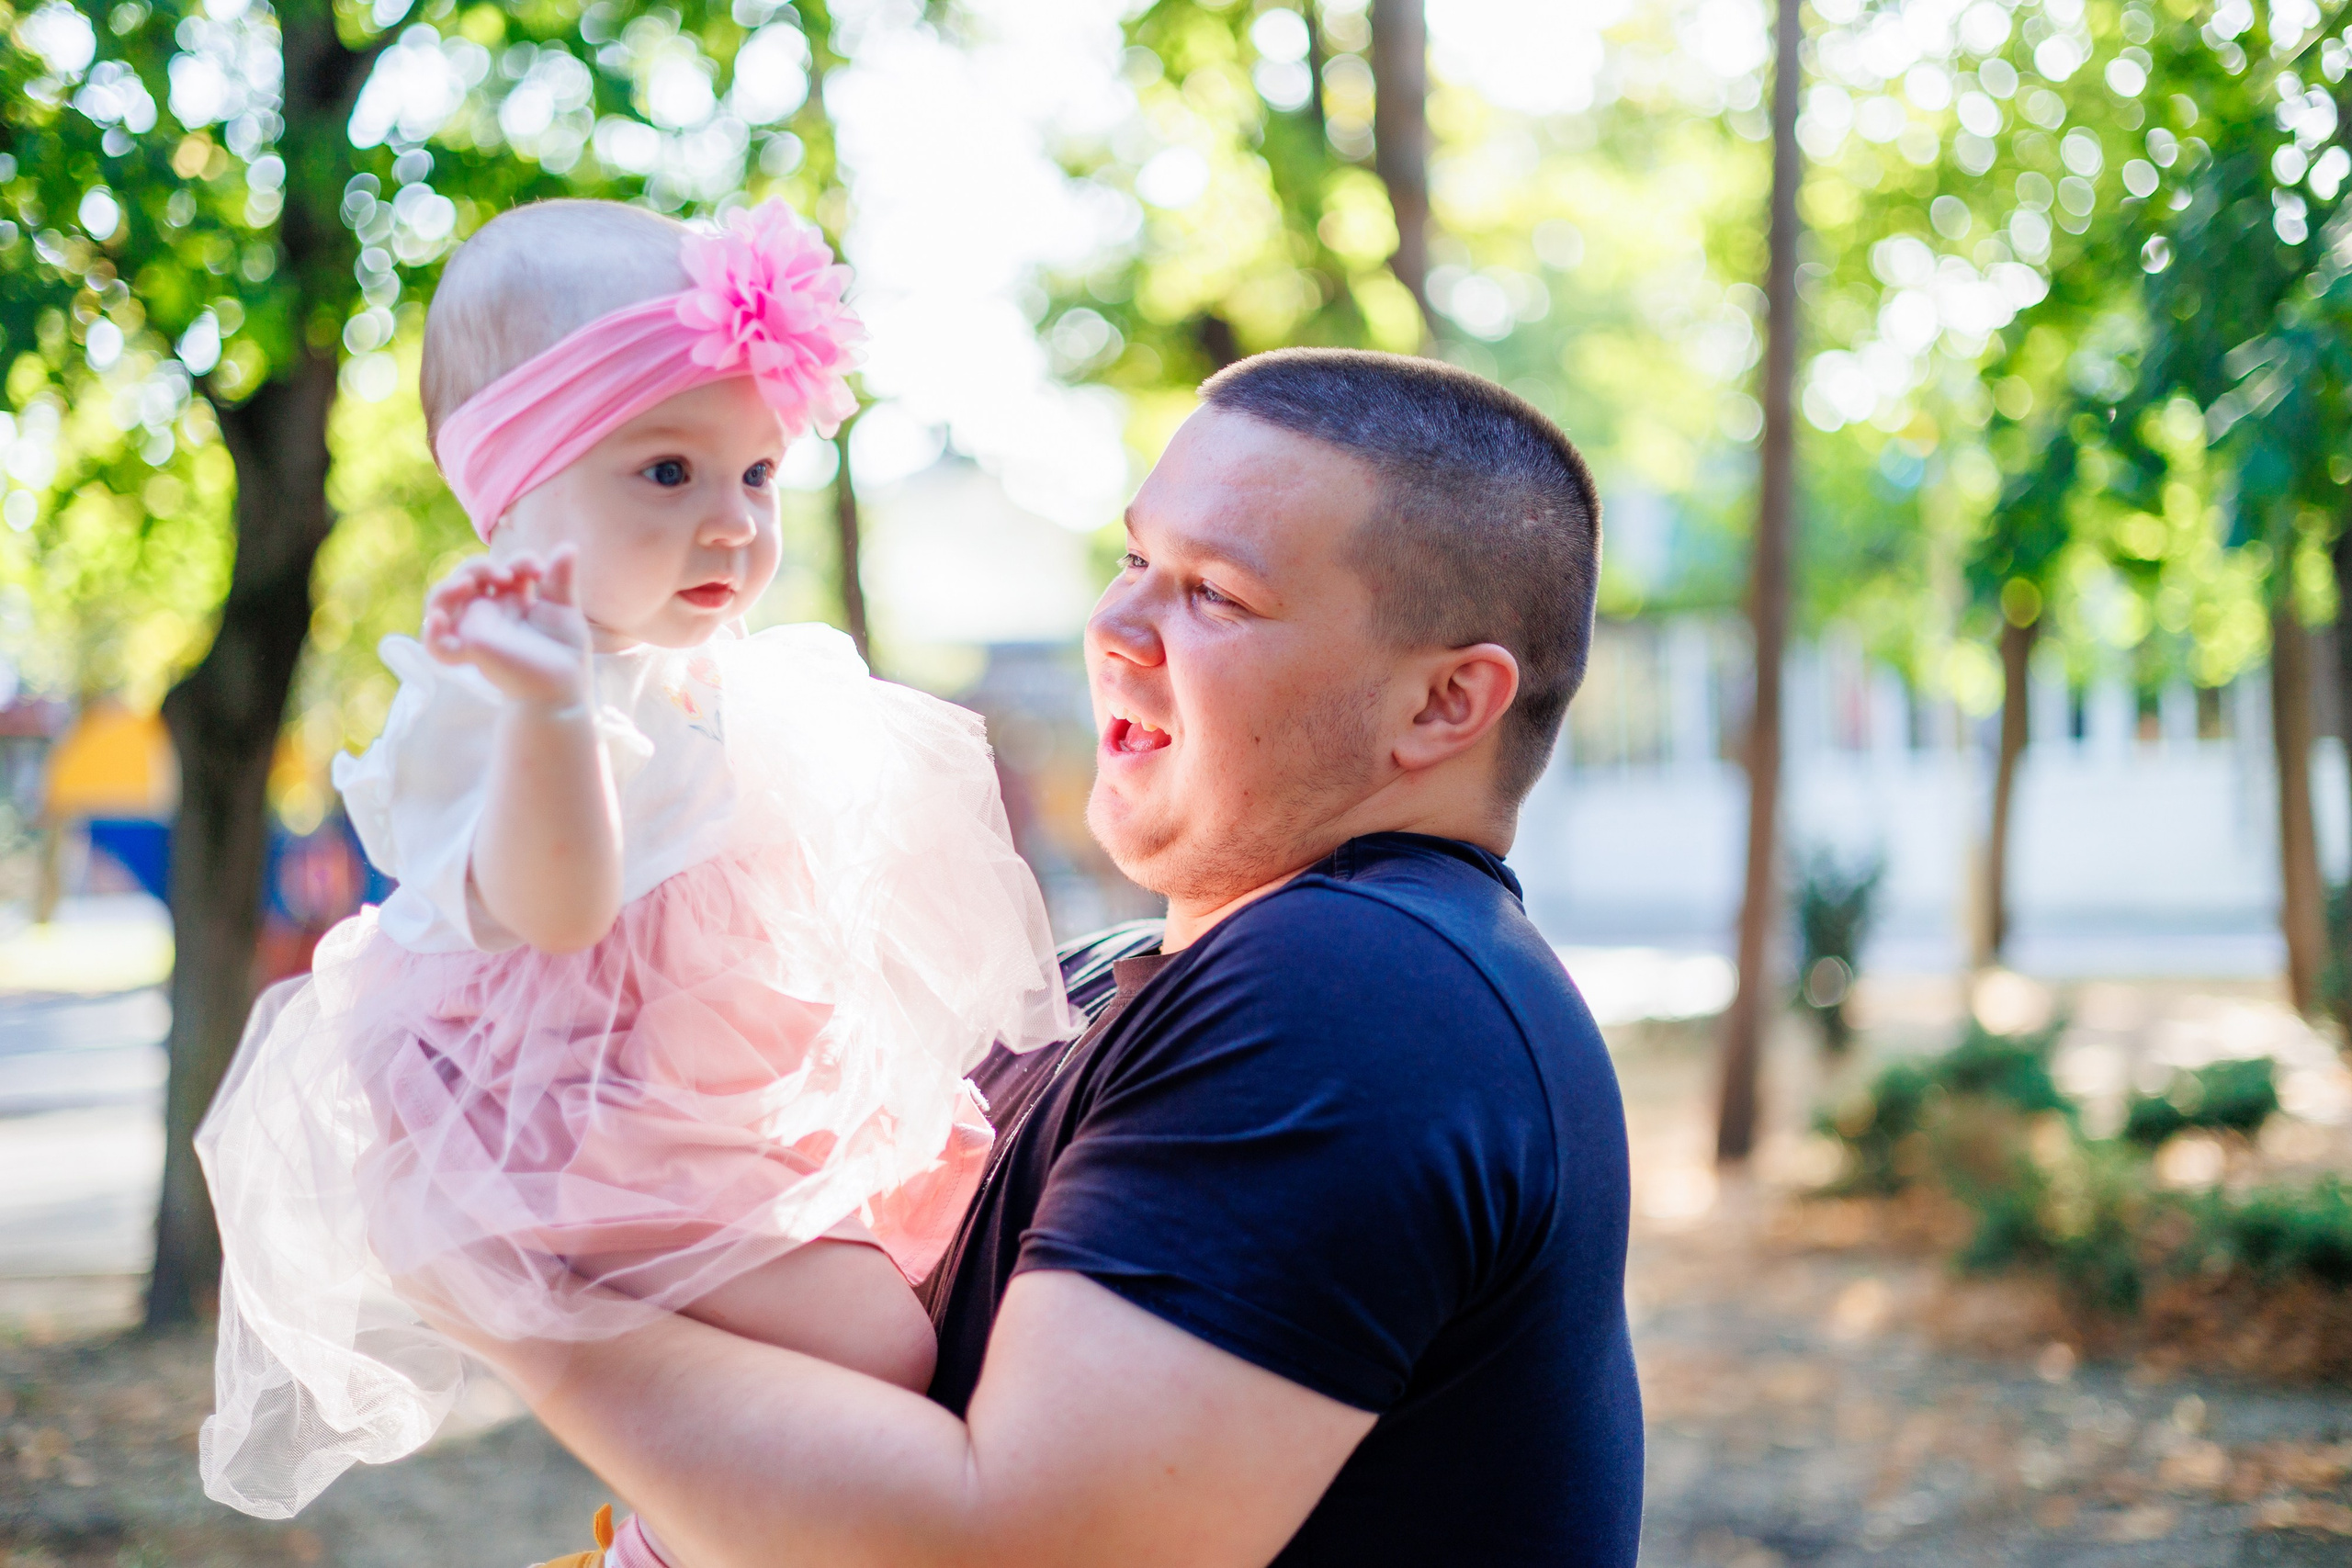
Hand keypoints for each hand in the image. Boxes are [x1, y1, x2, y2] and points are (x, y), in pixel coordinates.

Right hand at [424, 546, 592, 707]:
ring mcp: (475, 630)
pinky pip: (435, 645)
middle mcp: (488, 612)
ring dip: (450, 584)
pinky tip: (438, 619)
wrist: (563, 692)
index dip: (518, 560)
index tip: (540, 568)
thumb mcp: (564, 613)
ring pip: (441, 601)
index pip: (502, 568)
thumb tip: (568, 546)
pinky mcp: (469, 651)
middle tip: (508, 574)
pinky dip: (431, 633)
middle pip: (466, 576)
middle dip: (480, 565)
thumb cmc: (563, 656)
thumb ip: (561, 581)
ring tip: (469, 582)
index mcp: (510, 600)